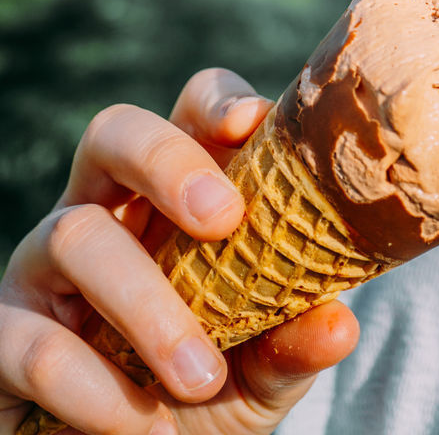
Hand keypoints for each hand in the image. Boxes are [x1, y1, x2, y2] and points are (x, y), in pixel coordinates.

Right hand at [0, 68, 358, 434]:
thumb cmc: (202, 400)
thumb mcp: (261, 375)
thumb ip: (292, 344)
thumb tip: (340, 321)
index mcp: (174, 199)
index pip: (189, 113)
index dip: (216, 101)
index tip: (252, 123)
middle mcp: (105, 211)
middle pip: (114, 132)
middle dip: (166, 160)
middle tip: (223, 219)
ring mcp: (46, 269)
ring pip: (76, 234)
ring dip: (147, 307)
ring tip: (202, 377)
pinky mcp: (5, 337)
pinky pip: (35, 342)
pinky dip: (95, 389)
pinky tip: (141, 425)